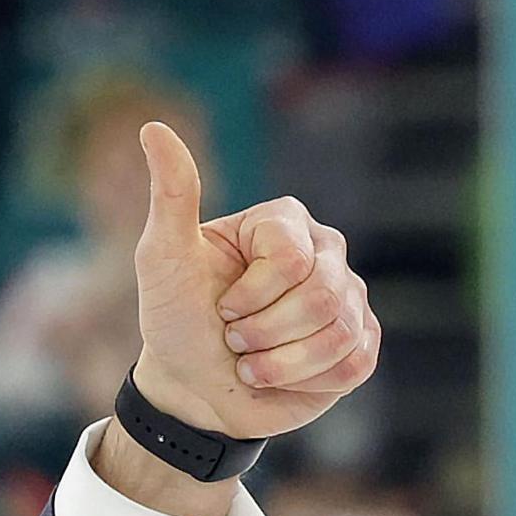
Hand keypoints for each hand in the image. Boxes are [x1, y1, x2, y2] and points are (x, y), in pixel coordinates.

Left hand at [132, 121, 378, 438]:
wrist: (192, 387)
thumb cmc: (175, 318)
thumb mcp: (163, 259)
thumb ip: (171, 194)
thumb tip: (153, 128)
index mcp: (285, 223)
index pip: (289, 259)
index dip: (248, 295)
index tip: (219, 305)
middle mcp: (327, 252)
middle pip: (321, 296)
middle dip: (262, 332)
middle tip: (234, 338)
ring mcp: (350, 298)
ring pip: (339, 334)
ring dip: (279, 362)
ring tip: (251, 362)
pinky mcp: (362, 344)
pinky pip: (353, 364)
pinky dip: (305, 380)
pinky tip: (281, 376)